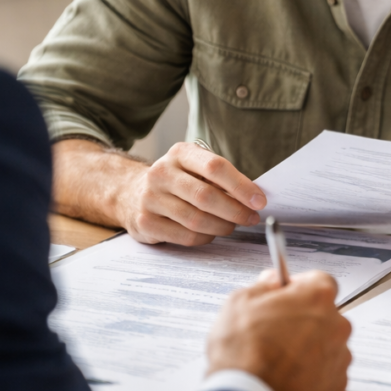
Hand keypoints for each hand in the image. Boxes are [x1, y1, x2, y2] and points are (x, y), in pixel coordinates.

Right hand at [124, 142, 266, 245]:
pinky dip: (205, 237)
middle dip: (235, 211)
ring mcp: (150, 198)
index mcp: (179, 153)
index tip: (259, 200)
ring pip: (196, 219)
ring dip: (222, 226)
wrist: (131, 193)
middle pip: (206, 196)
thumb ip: (220, 179)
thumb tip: (254, 197)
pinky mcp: (146, 222)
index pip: (215, 167)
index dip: (241, 186)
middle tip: (251, 218)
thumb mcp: (194, 168)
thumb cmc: (176, 181)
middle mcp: (162, 173)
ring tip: (232, 226)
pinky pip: (185, 236)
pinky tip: (211, 233)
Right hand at [206, 270, 351, 390]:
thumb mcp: (239, 302)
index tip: (285, 295)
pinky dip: (311, 371)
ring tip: (279, 357)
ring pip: (326, 344)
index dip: (299, 286)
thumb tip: (272, 281)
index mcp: (317, 298)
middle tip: (276, 329)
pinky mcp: (337, 384)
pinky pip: (326, 370)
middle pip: (324, 314)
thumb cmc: (243, 353)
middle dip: (303, 319)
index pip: (319, 281)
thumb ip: (263, 285)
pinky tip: (287, 373)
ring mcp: (339, 357)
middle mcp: (336, 326)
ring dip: (308, 346)